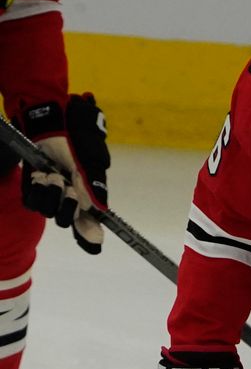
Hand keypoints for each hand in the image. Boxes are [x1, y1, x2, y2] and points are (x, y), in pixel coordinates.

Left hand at [17, 93, 109, 253]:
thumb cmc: (74, 139)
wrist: (49, 123)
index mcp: (88, 194)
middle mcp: (70, 198)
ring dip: (51, 194)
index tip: (96, 245)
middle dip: (67, 206)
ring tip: (51, 175)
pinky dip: (36, 191)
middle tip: (67, 186)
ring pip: (49, 212)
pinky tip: (40, 176)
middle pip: (68, 220)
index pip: (91, 222)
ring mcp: (51, 194)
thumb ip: (93, 187)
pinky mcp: (32, 189)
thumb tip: (101, 211)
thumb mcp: (89, 161)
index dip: (91, 235)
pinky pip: (32, 203)